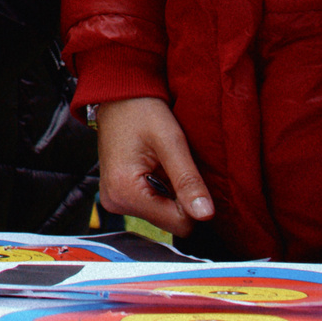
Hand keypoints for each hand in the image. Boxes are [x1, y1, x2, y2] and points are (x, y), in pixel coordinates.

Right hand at [94, 96, 214, 235]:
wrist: (118, 96)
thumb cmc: (142, 111)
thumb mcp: (171, 142)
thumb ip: (188, 180)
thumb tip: (206, 215)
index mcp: (125, 193)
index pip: (179, 223)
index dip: (192, 201)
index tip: (187, 172)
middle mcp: (115, 203)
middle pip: (170, 221)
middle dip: (180, 196)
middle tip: (173, 164)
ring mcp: (115, 200)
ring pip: (163, 214)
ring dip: (171, 191)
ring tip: (163, 162)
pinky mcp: (119, 195)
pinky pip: (152, 205)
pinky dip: (161, 188)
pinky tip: (156, 166)